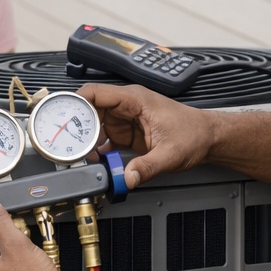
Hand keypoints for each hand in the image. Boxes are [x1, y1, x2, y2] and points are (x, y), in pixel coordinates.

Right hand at [78, 83, 218, 188]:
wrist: (208, 138)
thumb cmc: (194, 134)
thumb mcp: (170, 154)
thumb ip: (146, 167)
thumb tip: (126, 178)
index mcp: (135, 100)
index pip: (95, 93)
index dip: (75, 102)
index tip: (62, 118)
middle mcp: (127, 106)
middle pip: (89, 110)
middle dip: (75, 126)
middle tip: (65, 144)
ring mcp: (125, 119)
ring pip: (93, 125)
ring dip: (85, 140)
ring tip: (77, 156)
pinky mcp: (127, 133)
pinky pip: (103, 138)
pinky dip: (96, 149)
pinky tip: (93, 160)